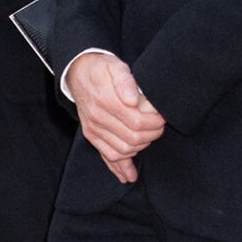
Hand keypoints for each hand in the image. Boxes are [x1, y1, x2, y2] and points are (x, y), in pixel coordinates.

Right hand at [69, 50, 165, 183]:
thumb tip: (132, 99)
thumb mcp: (115, 65)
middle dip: (152, 135)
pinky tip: (129, 176)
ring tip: (150, 138)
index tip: (162, 117)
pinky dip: (119, 168)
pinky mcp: (91, 136)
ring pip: (122, 150)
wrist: (78, 72)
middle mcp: (98, 118)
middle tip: (160, 127)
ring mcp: (93, 129)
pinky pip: (106, 156)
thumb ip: (125, 80)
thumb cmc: (102, 68)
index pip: (137, 122)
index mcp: (105, 101)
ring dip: (141, 148)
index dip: (154, 123)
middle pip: (132, 139)